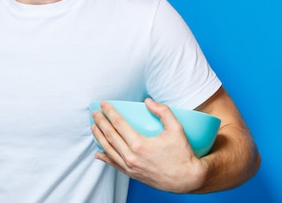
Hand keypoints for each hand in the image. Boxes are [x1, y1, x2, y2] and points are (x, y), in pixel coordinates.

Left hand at [91, 98, 206, 192]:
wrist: (187, 180)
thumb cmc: (183, 155)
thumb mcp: (176, 129)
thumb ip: (163, 111)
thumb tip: (148, 101)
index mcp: (140, 145)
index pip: (118, 124)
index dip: (109, 112)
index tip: (103, 105)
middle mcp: (131, 157)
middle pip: (110, 136)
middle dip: (100, 122)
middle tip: (95, 113)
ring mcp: (130, 167)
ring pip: (108, 150)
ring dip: (99, 137)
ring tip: (93, 127)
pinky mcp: (132, 174)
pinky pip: (114, 165)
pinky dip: (104, 158)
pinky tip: (98, 153)